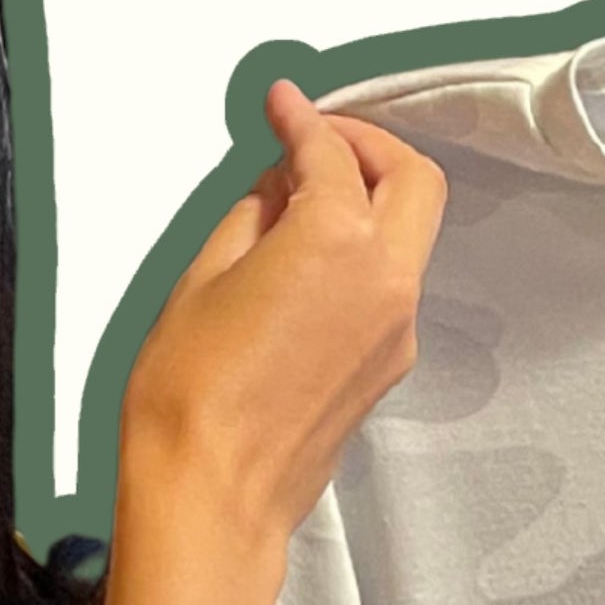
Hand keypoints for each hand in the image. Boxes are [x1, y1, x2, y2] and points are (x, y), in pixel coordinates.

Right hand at [115, 79, 445, 556]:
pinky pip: (390, 286)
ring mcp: (395, 332)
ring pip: (409, 235)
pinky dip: (362, 253)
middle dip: (368, 146)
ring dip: (369, 201)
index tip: (283, 105)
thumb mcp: (202, 274)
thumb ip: (254, 212)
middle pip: (413, 180)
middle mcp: (385, 284)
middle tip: (317, 139)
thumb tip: (277, 189)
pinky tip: (306, 258)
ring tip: (299, 202)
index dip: (303, 118)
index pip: (333, 152)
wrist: (211, 499)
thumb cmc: (191, 404)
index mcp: (339, 243)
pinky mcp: (386, 369)